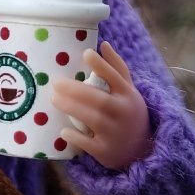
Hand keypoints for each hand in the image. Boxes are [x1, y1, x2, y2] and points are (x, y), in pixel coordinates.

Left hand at [51, 42, 152, 169]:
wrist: (140, 150)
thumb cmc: (128, 112)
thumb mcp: (128, 90)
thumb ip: (116, 68)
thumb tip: (104, 44)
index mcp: (128, 95)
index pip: (117, 78)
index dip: (102, 65)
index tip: (86, 53)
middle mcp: (124, 112)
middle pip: (100, 100)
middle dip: (77, 91)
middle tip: (56, 83)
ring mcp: (115, 133)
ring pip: (94, 119)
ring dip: (72, 108)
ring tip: (54, 99)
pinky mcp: (106, 151)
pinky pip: (89, 144)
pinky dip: (76, 137)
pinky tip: (63, 130)